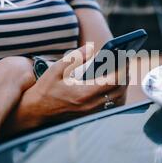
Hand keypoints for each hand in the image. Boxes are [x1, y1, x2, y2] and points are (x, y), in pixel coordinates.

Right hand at [14, 46, 128, 128]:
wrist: (35, 111)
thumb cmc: (44, 89)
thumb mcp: (56, 69)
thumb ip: (75, 57)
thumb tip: (91, 47)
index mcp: (84, 93)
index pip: (112, 81)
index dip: (122, 69)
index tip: (125, 58)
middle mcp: (91, 105)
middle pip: (119, 91)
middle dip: (125, 76)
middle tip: (126, 62)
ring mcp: (91, 112)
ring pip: (117, 100)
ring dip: (122, 86)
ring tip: (122, 71)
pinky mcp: (90, 115)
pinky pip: (110, 106)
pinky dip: (116, 95)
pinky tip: (114, 85)